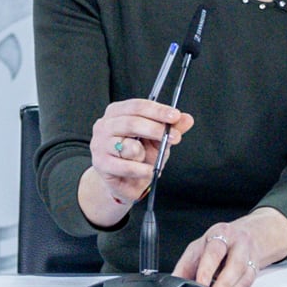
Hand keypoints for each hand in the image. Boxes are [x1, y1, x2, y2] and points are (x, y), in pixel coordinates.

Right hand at [78, 97, 194, 226]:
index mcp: (117, 112)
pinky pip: (123, 166)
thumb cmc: (139, 156)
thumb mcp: (158, 140)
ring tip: (147, 158)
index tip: (175, 116)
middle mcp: (105, 125)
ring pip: (126, 145)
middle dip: (156, 129)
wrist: (124, 180)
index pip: (137, 106)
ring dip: (143, 153)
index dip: (158, 111)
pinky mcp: (101, 163)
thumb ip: (171, 128)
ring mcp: (100, 144)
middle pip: (131, 122)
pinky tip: (147, 171)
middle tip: (175, 137)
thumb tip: (187, 119)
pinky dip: (139, 169)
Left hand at [172, 207, 286, 286]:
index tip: (200, 285)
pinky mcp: (255, 270)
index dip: (207, 270)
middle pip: (235, 265)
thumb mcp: (198, 249)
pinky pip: (246, 284)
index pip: (214, 252)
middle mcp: (238, 243)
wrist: (244, 237)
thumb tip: (173, 285)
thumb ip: (185, 267)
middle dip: (222, 286)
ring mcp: (249, 256)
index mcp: (221, 234)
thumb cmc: (217, 244)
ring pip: (243, 277)